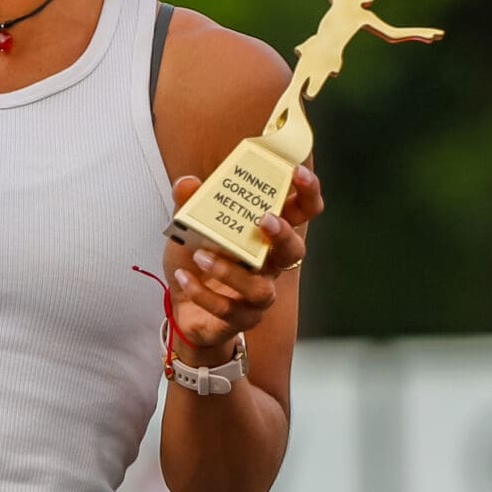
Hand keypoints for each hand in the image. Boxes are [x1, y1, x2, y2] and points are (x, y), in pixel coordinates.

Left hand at [161, 163, 323, 360]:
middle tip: (263, 219)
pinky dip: (204, 293)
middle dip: (283, 234)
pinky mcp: (239, 318)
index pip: (300, 212)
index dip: (307, 193)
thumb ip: (188, 202)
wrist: (183, 305)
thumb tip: (187, 182)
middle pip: (294, 251)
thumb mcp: (188, 226)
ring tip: (201, 255)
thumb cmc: (198, 259)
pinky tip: (184, 278)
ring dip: (232, 271)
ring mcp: (257, 294)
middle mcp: (269, 264)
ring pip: (261, 288)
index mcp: (265, 234)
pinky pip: (228, 310)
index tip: (298, 172)